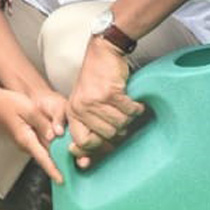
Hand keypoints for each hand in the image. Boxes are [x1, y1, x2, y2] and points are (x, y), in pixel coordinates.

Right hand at [0, 87, 64, 183]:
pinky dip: (50, 144)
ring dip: (56, 152)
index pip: (42, 158)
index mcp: (26, 139)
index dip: (53, 170)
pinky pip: (40, 143)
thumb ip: (43, 123)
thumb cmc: (8, 103)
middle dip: (60, 162)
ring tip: (71, 154)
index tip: (61, 181)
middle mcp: (25, 144)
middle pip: (46, 156)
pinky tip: (59, 139)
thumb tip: (55, 135)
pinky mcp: (26, 137)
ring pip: (44, 149)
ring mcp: (25, 141)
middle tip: (75, 164)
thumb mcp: (29, 110)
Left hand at [66, 38, 144, 167]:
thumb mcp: (84, 102)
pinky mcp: (110, 93)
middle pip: (106, 136)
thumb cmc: (96, 79)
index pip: (82, 142)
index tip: (106, 145)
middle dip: (118, 129)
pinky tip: (133, 101)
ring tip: (125, 107)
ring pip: (119, 124)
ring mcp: (95, 100)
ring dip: (128, 117)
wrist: (102, 52)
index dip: (96, 147)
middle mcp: (81, 107)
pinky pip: (129, 111)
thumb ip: (87, 126)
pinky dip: (135, 108)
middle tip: (120, 117)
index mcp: (73, 112)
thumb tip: (89, 157)